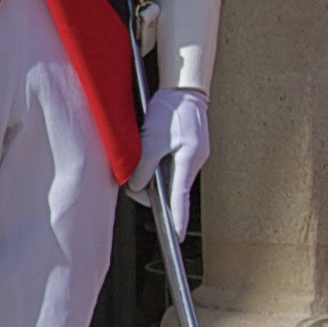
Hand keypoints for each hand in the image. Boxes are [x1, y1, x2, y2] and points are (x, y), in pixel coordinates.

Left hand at [136, 88, 208, 217]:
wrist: (184, 89)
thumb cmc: (170, 111)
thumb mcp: (152, 140)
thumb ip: (144, 168)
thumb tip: (139, 187)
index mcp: (188, 161)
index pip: (180, 198)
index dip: (178, 219)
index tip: (177, 237)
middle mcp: (193, 162)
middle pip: (171, 188)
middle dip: (152, 189)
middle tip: (134, 178)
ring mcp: (192, 156)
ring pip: (169, 176)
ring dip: (154, 172)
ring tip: (146, 150)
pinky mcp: (188, 149)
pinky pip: (171, 164)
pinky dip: (159, 162)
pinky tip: (154, 146)